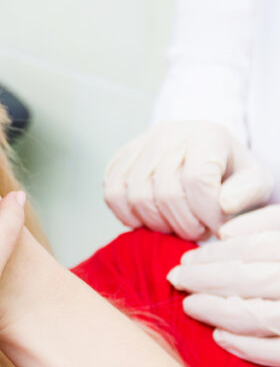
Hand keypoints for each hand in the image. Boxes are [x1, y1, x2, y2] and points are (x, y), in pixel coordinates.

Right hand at [103, 121, 272, 239]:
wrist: (204, 154)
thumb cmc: (230, 173)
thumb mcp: (255, 181)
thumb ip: (247, 193)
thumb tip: (222, 205)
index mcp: (206, 136)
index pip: (198, 180)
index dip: (207, 214)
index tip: (217, 226)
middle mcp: (168, 134)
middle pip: (165, 193)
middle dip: (183, 224)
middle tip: (197, 231)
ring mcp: (139, 145)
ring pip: (135, 196)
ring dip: (157, 224)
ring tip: (176, 225)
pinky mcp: (119, 159)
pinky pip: (112, 194)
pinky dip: (127, 216)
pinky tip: (149, 220)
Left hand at [167, 204, 279, 366]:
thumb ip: (271, 225)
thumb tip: (226, 234)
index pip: (253, 250)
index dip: (213, 256)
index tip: (186, 259)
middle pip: (249, 279)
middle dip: (205, 280)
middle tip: (178, 280)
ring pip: (258, 315)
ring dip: (217, 311)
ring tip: (192, 307)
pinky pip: (279, 351)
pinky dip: (248, 347)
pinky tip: (222, 338)